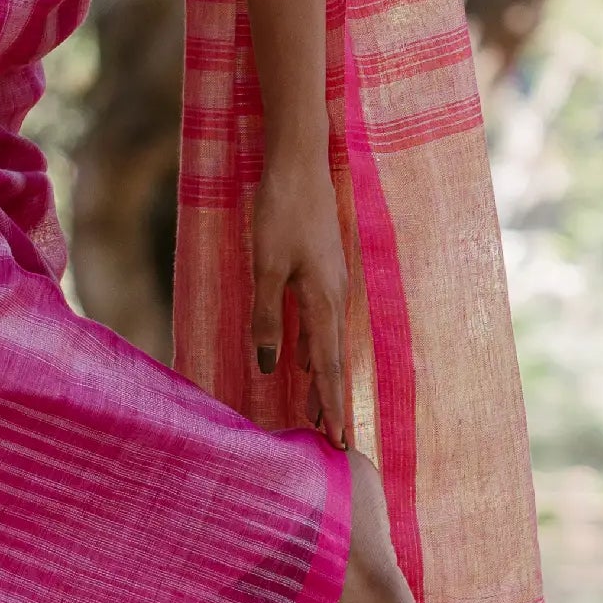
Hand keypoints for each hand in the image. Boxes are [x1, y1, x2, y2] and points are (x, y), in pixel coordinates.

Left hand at [250, 152, 348, 449]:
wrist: (299, 163)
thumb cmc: (280, 211)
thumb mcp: (265, 267)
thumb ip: (267, 317)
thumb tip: (268, 366)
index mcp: (324, 300)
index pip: (328, 366)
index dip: (330, 404)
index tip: (337, 439)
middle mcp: (335, 297)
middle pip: (333, 360)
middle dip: (331, 400)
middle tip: (332, 439)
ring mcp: (331, 284)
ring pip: (328, 343)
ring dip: (323, 378)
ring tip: (317, 411)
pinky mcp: (322, 273)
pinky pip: (321, 324)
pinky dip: (316, 350)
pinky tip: (306, 361)